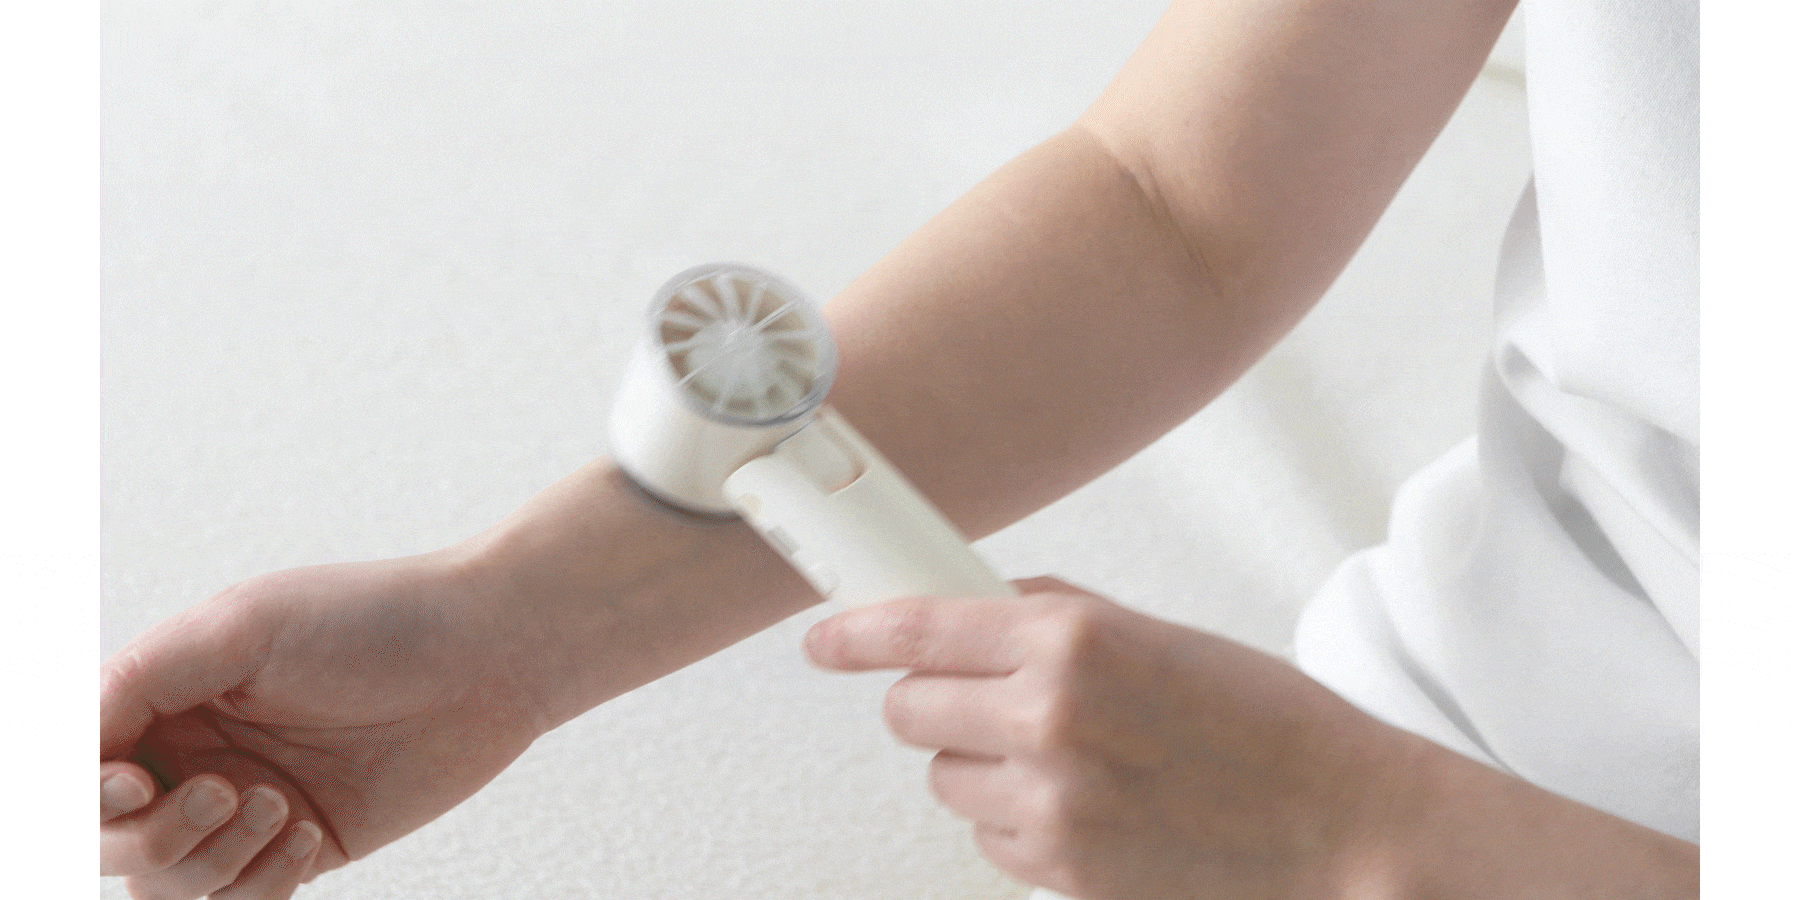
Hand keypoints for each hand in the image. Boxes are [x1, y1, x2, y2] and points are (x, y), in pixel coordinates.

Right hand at [101, 551, 553, 898]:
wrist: (491, 655)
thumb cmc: (374, 621)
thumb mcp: (246, 626)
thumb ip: (145, 675)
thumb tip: (76, 741)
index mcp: (170, 692)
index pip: (81, 765)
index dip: (87, 793)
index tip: (140, 781)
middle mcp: (199, 752)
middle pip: (114, 841)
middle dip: (154, 836)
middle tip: (228, 793)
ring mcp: (251, 805)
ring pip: (170, 885)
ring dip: (212, 861)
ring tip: (281, 806)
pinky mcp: (307, 845)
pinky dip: (263, 883)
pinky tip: (312, 832)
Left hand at [802, 577, 1428, 899]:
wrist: (1345, 826)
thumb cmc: (1271, 728)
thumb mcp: (1162, 636)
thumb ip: (1059, 616)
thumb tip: (980, 606)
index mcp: (1074, 639)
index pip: (919, 626)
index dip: (856, 632)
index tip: (827, 638)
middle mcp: (1049, 715)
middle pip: (910, 709)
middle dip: (935, 702)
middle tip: (984, 700)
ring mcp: (1051, 800)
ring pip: (945, 778)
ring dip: (982, 767)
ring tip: (1067, 760)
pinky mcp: (1061, 869)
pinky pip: (989, 839)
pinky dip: (1018, 824)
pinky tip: (1086, 807)